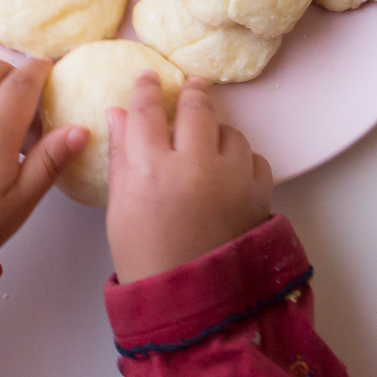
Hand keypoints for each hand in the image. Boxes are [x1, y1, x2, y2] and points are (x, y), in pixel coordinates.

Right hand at [105, 71, 272, 283]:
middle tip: (192, 87)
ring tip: (208, 143)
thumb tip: (117, 113)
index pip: (147, 110)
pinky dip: (242, 161)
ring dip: (218, 132)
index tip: (149, 78)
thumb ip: (122, 155)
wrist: (188, 298)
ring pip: (230, 132)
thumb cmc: (144, 254)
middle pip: (197, 109)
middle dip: (193, 93)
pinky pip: (255, 159)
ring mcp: (231, 178)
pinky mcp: (258, 193)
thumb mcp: (120, 206)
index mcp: (151, 169)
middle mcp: (194, 166)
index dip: (147, 88)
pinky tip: (229, 171)